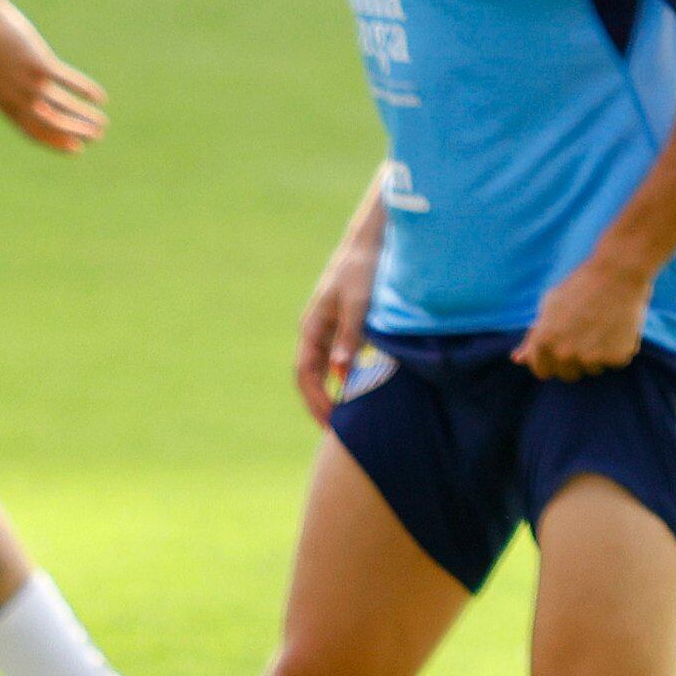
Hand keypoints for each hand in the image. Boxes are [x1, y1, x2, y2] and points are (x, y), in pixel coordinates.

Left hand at [0, 0, 108, 153]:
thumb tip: (37, 100)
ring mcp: (29, 82)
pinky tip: (100, 97)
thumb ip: (13, 90)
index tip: (77, 149)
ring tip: (103, 122)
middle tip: (98, 137)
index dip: (57, 143)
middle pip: (53, 123)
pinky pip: (69, 82)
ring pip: (64, 106)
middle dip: (77, 132)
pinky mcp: (39, 64)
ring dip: (86, 116)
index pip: (34, 133)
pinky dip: (86, 90)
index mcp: (4, 105)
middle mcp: (17, 98)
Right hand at [294, 243, 378, 426]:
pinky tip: (357, 394)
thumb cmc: (364, 269)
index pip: (305, 373)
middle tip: (336, 432)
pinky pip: (337, 362)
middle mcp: (315, 331)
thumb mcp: (359, 302)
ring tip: (345, 420)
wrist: (370, 242)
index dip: (315, 399)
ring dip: (330, 395)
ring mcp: (327, 330)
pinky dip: (343, 381)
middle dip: (319, 404)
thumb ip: (350, 336)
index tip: (332, 421)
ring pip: (322, 371)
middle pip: (309, 377)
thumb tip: (340, 371)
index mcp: (312, 326)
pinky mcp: (343, 328)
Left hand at [514, 255, 654, 379]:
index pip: (542, 371)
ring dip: (597, 356)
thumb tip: (517, 360)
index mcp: (544, 342)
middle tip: (584, 335)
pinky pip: (615, 362)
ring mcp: (591, 358)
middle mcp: (565, 354)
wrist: (618, 274)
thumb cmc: (581, 286)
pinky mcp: (617, 358)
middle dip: (574, 360)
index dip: (551, 360)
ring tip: (602, 327)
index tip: (561, 349)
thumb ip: (533, 337)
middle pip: (568, 375)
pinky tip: (618, 327)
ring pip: (592, 370)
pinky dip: (617, 349)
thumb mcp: (549, 307)